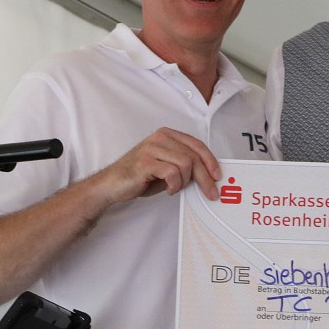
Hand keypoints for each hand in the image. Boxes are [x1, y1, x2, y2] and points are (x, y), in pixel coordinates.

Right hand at [96, 127, 222, 203]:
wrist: (112, 184)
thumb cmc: (139, 176)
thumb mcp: (166, 167)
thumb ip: (184, 165)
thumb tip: (206, 175)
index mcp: (166, 135)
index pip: (196, 145)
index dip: (210, 161)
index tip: (217, 176)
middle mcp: (159, 137)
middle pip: (193, 156)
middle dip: (205, 178)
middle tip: (211, 193)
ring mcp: (151, 148)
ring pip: (185, 164)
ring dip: (185, 182)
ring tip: (175, 188)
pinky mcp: (145, 162)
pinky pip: (172, 173)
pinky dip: (174, 185)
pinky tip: (168, 189)